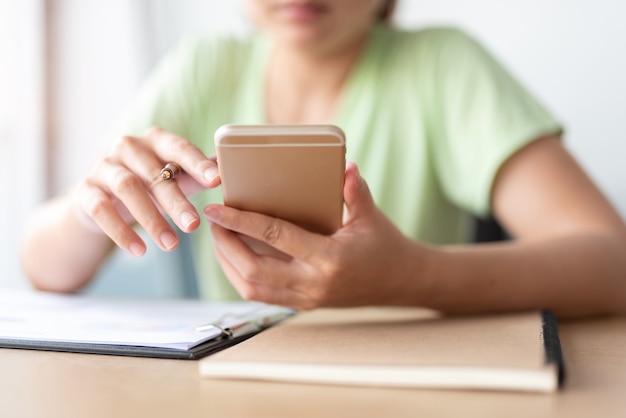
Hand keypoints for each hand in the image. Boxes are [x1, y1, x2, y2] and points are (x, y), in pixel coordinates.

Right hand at [75, 127, 219, 255]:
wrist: (98, 200)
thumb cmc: (147, 185)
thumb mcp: (173, 178)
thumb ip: (197, 175)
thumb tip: (231, 172)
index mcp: (155, 140)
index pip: (179, 147)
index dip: (197, 164)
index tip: (216, 181)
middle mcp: (127, 147)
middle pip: (154, 173)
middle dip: (176, 201)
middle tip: (194, 226)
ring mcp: (103, 166)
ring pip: (127, 189)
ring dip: (151, 219)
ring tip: (171, 245)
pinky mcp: (85, 191)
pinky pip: (101, 210)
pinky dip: (121, 232)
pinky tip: (140, 250)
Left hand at [205, 162, 428, 309]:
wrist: (401, 283)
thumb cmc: (386, 246)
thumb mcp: (372, 216)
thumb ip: (355, 192)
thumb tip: (345, 166)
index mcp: (330, 259)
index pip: (276, 237)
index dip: (241, 221)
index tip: (216, 209)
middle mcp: (314, 284)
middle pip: (253, 269)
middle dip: (225, 245)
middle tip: (213, 221)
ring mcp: (307, 299)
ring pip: (252, 289)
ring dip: (229, 264)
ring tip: (220, 238)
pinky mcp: (304, 305)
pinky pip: (263, 296)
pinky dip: (242, 277)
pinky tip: (236, 257)